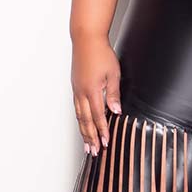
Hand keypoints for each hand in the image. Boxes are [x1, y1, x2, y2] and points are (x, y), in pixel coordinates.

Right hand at [71, 33, 121, 154]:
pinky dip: (80, 120)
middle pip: (86, 121)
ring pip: (79, 116)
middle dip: (90, 137)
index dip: (102, 131)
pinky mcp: (75, 87)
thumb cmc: (101, 53)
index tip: (106, 143)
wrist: (86, 39)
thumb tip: (116, 111)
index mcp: (92, 90)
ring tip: (87, 145)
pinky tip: (82, 125)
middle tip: (93, 152)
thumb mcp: (113, 73)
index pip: (98, 116)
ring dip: (84, 132)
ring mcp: (76, 90)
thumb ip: (113, 94)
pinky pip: (77, 108)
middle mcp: (81, 93)